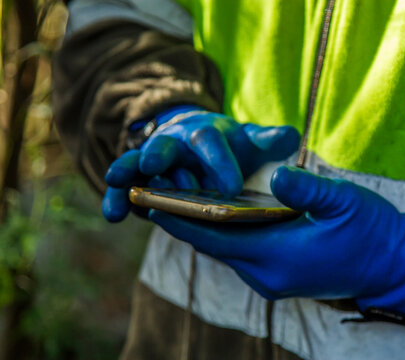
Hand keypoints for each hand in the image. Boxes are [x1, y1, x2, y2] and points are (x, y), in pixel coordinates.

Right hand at [102, 106, 299, 221]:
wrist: (200, 146)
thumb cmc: (231, 148)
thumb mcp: (251, 142)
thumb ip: (269, 141)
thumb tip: (291, 136)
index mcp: (206, 133)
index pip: (212, 143)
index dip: (219, 163)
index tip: (230, 189)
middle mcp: (177, 143)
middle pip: (166, 146)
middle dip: (158, 155)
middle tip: (152, 167)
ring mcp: (155, 161)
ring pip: (137, 165)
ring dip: (127, 175)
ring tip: (116, 185)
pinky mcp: (142, 181)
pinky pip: (127, 188)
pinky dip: (118, 198)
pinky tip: (113, 215)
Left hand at [149, 166, 404, 321]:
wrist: (393, 265)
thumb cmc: (371, 230)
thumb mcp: (343, 200)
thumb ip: (306, 187)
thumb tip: (276, 173)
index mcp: (278, 255)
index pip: (214, 235)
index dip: (180, 217)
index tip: (152, 200)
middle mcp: (266, 274)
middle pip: (212, 244)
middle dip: (184, 220)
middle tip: (157, 192)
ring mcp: (271, 279)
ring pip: (224, 250)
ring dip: (203, 227)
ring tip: (179, 199)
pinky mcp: (278, 277)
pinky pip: (239, 253)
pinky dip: (223, 234)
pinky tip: (217, 213)